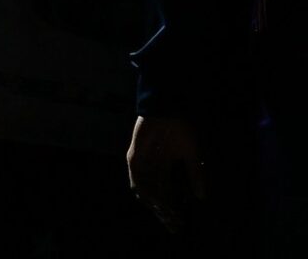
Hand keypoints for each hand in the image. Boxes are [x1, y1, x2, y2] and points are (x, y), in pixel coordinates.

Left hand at [128, 115, 204, 232]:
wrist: (167, 111)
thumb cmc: (180, 130)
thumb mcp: (191, 156)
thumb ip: (195, 175)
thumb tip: (201, 197)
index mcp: (163, 167)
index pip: (166, 193)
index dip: (172, 208)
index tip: (179, 223)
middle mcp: (150, 167)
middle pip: (154, 195)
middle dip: (163, 211)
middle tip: (173, 225)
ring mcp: (141, 162)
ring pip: (145, 189)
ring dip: (155, 203)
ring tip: (167, 215)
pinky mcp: (133, 156)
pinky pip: (136, 177)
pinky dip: (145, 190)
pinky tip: (155, 200)